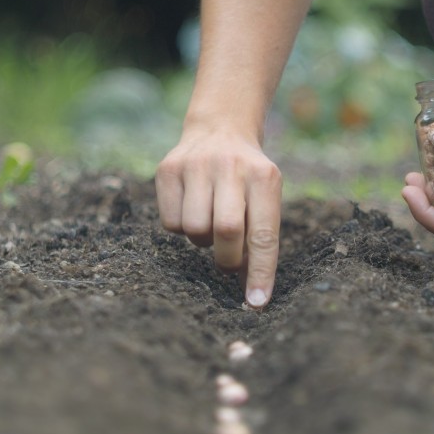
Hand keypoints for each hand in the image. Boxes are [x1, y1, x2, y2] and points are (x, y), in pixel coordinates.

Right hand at [155, 127, 281, 307]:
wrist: (221, 129)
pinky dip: (181, 227)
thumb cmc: (248, 180)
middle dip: (227, 258)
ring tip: (210, 222)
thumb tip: (253, 293)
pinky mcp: (168, 169)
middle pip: (226, 231)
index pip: (264, 234)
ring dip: (203, 240)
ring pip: (194, 230)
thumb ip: (260, 238)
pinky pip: (170, 223)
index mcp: (264, 177)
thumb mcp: (265, 197)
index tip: (257, 303)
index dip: (260, 272)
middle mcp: (230, 167)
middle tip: (228, 260)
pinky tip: (192, 207)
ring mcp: (196, 165)